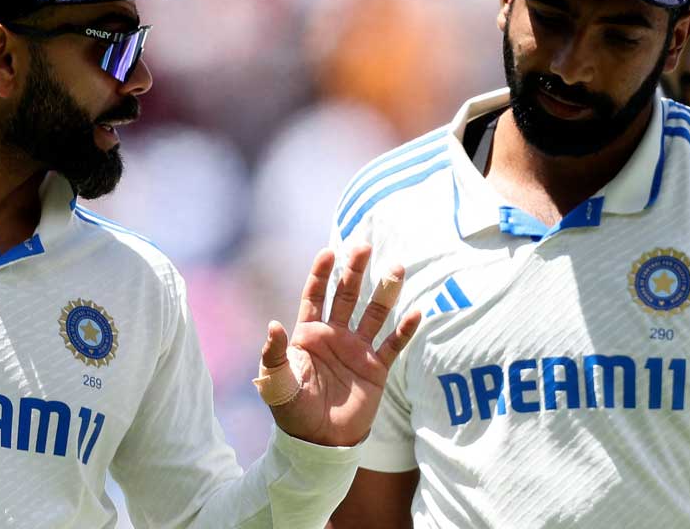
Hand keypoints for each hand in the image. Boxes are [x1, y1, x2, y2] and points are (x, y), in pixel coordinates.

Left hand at [256, 245, 420, 446]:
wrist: (319, 443)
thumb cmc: (293, 412)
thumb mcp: (277, 383)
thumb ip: (275, 355)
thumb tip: (273, 325)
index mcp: (309, 335)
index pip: (315, 296)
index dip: (321, 274)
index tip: (329, 252)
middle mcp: (335, 336)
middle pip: (347, 295)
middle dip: (355, 271)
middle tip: (364, 246)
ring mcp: (357, 350)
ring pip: (374, 314)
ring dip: (385, 292)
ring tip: (397, 268)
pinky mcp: (376, 369)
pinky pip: (393, 344)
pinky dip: (405, 329)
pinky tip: (416, 312)